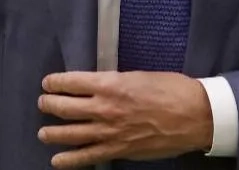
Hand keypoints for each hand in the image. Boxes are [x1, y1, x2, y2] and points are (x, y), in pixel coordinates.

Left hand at [37, 70, 212, 168]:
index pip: (71, 82)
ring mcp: (109, 132)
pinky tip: (57, 161)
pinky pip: (87, 157)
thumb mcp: (138, 76)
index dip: (55, 83)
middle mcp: (104, 108)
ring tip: (43, 132)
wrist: (194, 115)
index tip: (48, 83)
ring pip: (70, 133)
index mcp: (110, 84)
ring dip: (52, 133)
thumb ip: (115, 83)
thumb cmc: (171, 89)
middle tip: (44, 103)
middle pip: (65, 107)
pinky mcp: (118, 150)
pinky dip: (69, 160)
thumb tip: (99, 87)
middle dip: (49, 104)